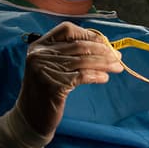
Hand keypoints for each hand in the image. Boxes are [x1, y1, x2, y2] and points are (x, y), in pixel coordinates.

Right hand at [17, 22, 124, 136]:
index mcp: (39, 46)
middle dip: (102, 50)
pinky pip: (81, 76)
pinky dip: (96, 75)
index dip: (88, 34)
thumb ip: (69, 54)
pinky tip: (104, 78)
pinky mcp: (53, 86)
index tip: (105, 42)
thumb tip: (103, 46)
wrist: (31, 117)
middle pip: (78, 46)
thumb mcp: (52, 66)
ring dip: (104, 63)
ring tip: (117, 67)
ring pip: (82, 60)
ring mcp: (45, 70)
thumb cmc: (46, 90)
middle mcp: (40, 55)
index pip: (67, 30)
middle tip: (117, 56)